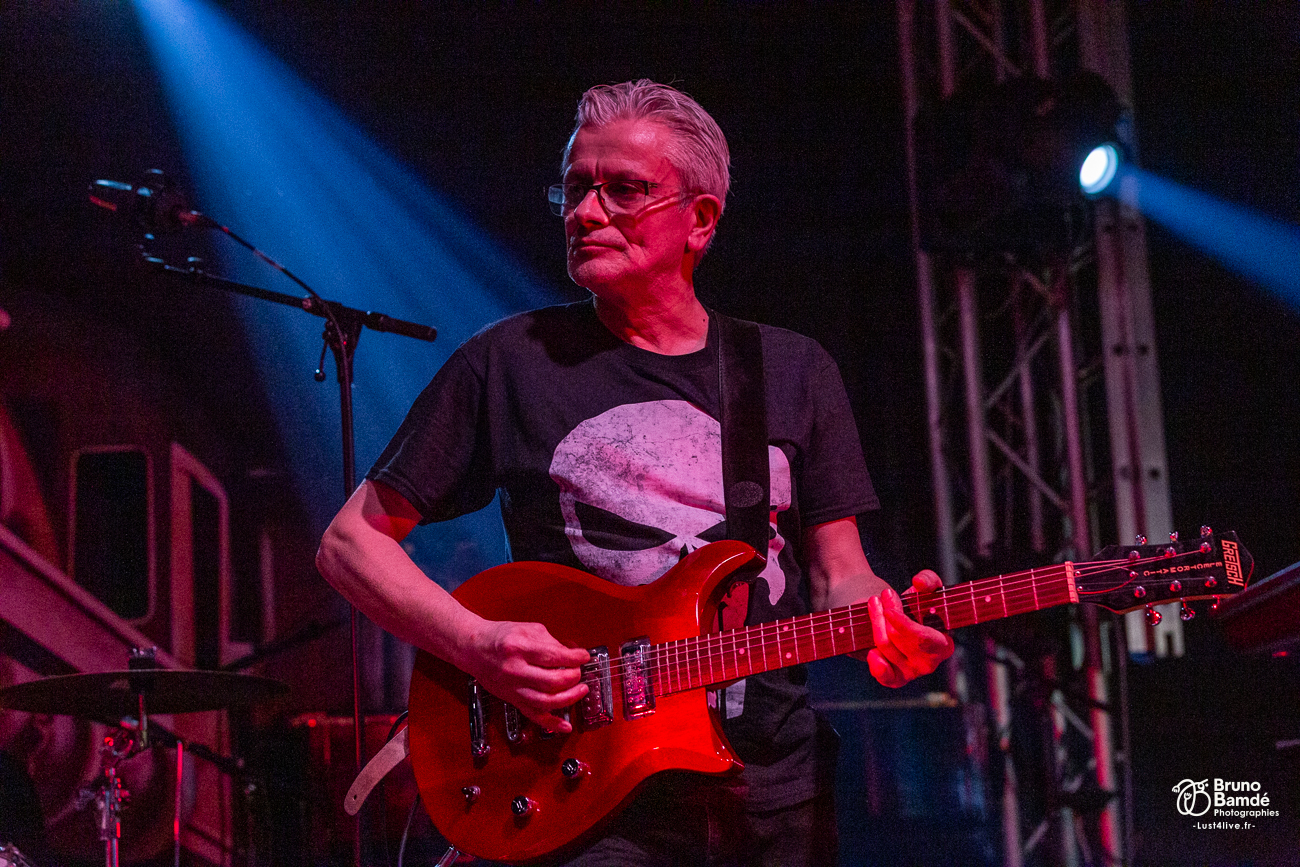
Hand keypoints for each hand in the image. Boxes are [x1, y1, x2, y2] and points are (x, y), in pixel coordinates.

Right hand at [460, 620, 590, 731]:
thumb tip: (573, 654)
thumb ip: (551, 642)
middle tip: (579, 672)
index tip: (584, 656)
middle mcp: (514, 670)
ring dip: (569, 698)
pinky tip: (566, 726)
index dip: (575, 657)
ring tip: (581, 690)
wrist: (473, 648)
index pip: (554, 655)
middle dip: (573, 677)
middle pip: (552, 681)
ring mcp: (512, 688)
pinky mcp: (512, 700)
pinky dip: (551, 724)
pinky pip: (533, 716)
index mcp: (519, 647)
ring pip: (546, 701)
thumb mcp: (527, 629)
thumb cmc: (500, 637)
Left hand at [865, 570, 954, 687]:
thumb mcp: (926, 590)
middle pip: (898, 640)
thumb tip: (920, 582)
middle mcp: (929, 662)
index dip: (904, 625)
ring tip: (874, 604)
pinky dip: (876, 663)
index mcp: (944, 644)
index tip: (889, 607)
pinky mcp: (896, 679)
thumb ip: (929, 581)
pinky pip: (884, 676)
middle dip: (884, 617)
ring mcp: (912, 672)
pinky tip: (871, 651)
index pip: (923, 639)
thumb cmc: (917, 606)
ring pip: (885, 647)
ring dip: (876, 623)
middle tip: (879, 597)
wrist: (898, 620)